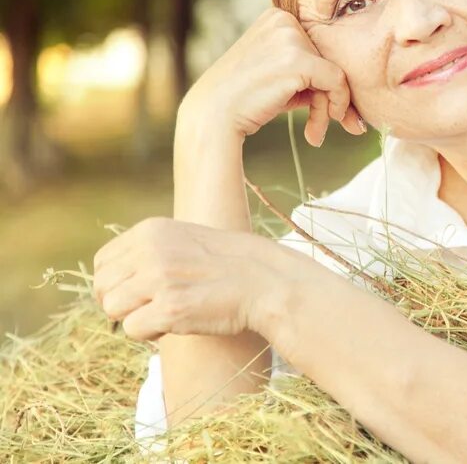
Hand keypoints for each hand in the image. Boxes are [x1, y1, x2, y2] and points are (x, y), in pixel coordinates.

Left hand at [92, 217, 279, 340]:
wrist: (267, 281)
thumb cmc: (228, 266)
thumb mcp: (185, 240)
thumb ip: (150, 252)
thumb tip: (111, 282)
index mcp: (151, 230)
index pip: (102, 263)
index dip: (114, 284)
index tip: (137, 294)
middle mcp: (151, 251)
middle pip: (102, 287)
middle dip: (120, 303)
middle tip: (148, 309)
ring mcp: (159, 279)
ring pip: (112, 309)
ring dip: (135, 318)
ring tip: (165, 314)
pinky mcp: (170, 309)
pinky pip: (132, 330)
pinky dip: (150, 333)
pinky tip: (176, 324)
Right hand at [182, 7, 365, 146]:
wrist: (214, 116)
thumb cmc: (247, 101)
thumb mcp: (280, 76)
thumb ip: (310, 72)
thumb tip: (347, 91)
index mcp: (278, 18)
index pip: (317, 49)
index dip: (323, 82)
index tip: (325, 111)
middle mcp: (284, 20)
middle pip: (328, 60)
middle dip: (328, 98)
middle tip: (318, 129)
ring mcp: (290, 37)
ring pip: (334, 72)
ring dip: (328, 108)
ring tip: (314, 133)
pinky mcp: (298, 60)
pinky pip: (336, 82)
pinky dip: (335, 106)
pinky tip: (316, 130)